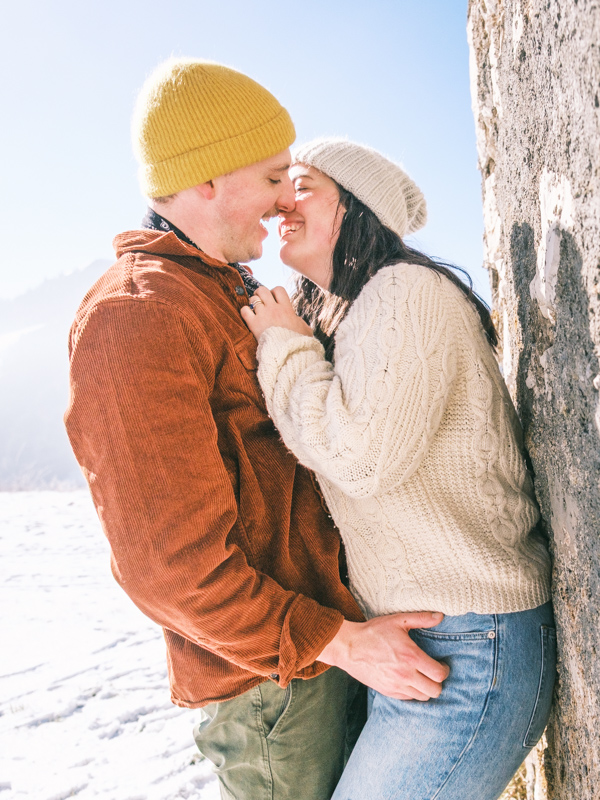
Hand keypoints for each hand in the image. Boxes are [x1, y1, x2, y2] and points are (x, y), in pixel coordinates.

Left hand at [241, 286, 312, 340]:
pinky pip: (244, 310)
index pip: (279, 290)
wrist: (288, 352)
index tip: (273, 299)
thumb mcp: (306, 330)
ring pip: (253, 299)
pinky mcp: (254, 324)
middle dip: (259, 293)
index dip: (274, 292)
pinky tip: (248, 316)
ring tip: (253, 309)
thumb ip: (300, 322)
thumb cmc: (298, 342)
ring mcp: (263, 315)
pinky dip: (245, 311)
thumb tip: (298, 321)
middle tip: (259, 300)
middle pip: (262, 290)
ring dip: (252, 303)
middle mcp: (274, 309)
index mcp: (286, 308)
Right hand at [318, 612, 449, 700]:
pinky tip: (409, 680)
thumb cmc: (374, 632)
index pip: (439, 674)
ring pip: (422, 697)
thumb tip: (441, 616)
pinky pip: (408, 698)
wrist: (349, 647)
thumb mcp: (398, 620)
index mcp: (411, 657)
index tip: (441, 665)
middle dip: (437, 682)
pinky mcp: (388, 691)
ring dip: (426, 688)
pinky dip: (413, 692)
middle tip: (433, 672)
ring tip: (422, 677)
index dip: (444, 670)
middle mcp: (405, 674)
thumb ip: (421, 618)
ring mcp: (396, 685)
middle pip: (434, 690)